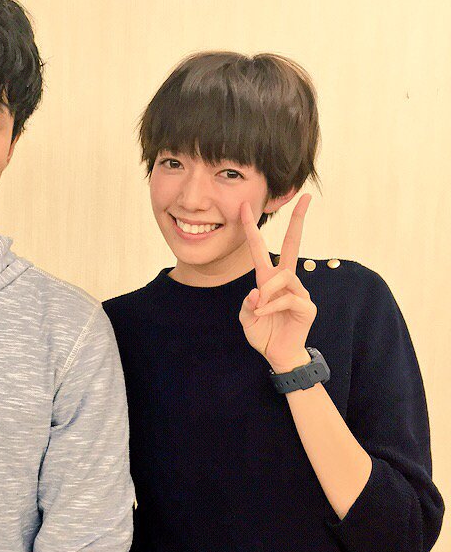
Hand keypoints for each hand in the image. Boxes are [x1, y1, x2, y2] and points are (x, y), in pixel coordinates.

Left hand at [238, 194, 315, 372]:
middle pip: (292, 244)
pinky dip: (271, 306)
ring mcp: (299, 291)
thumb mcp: (246, 316)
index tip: (244, 206)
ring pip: (283, 276)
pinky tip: (265, 314)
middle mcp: (285, 280)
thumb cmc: (263, 332)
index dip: (250, 228)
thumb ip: (248, 303)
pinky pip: (286, 298)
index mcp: (268, 279)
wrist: (277, 354)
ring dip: (267, 291)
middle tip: (306, 198)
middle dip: (298, 220)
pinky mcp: (306, 306)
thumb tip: (259, 292)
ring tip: (259, 308)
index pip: (259, 248)